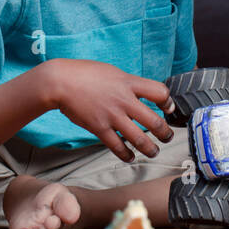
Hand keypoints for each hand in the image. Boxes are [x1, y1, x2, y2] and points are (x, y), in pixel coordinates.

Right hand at [43, 60, 173, 161]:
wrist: (60, 82)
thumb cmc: (85, 74)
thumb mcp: (112, 72)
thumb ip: (128, 83)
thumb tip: (140, 92)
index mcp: (129, 83)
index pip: (160, 92)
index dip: (168, 102)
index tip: (168, 108)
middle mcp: (124, 100)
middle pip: (155, 121)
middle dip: (165, 133)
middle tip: (167, 137)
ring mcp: (112, 115)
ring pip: (139, 138)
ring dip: (150, 149)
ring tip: (153, 151)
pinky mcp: (99, 128)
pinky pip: (118, 146)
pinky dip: (126, 154)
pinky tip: (130, 156)